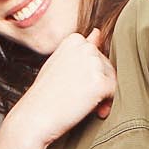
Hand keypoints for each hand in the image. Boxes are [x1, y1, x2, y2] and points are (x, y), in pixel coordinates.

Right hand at [2, 29, 115, 146]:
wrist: (34, 116)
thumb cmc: (44, 94)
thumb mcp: (60, 63)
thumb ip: (79, 49)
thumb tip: (97, 32)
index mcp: (74, 39)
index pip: (96, 55)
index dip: (89, 74)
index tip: (76, 85)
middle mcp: (85, 47)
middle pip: (107, 67)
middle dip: (98, 85)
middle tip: (79, 99)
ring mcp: (93, 64)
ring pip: (112, 79)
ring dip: (103, 95)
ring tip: (83, 105)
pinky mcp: (100, 82)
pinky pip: (114, 92)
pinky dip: (106, 104)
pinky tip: (92, 110)